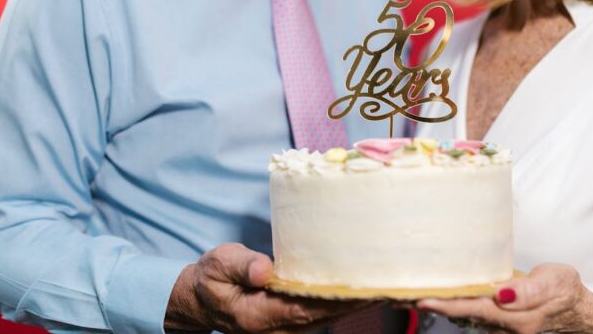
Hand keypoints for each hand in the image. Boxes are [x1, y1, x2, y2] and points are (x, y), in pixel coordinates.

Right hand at [165, 243, 369, 333]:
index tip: (364, 288)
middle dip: (359, 301)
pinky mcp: (295, 320)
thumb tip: (265, 270)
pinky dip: (348, 302)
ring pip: (331, 316)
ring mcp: (288, 327)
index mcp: (260, 315)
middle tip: (391, 284)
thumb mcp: (218, 265)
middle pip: (327, 315)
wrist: (201, 301)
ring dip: (359, 303)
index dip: (336, 299)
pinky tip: (369, 289)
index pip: (306, 308)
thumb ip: (241, 266)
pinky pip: (326, 312)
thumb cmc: (211, 280)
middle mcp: (280, 327)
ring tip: (389, 285)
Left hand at [417, 264, 592, 333]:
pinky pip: (466, 314)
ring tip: (404, 295)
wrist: (576, 311)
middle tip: (399, 296)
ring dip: (435, 306)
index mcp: (517, 317)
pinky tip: (429, 297)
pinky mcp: (494, 323)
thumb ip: (528, 290)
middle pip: (461, 315)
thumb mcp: (555, 281)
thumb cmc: (564, 291)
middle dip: (431, 306)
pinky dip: (447, 306)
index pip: (475, 308)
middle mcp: (503, 326)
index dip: (447, 305)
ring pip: (460, 316)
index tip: (422, 299)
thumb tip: (501, 294)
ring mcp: (498, 327)